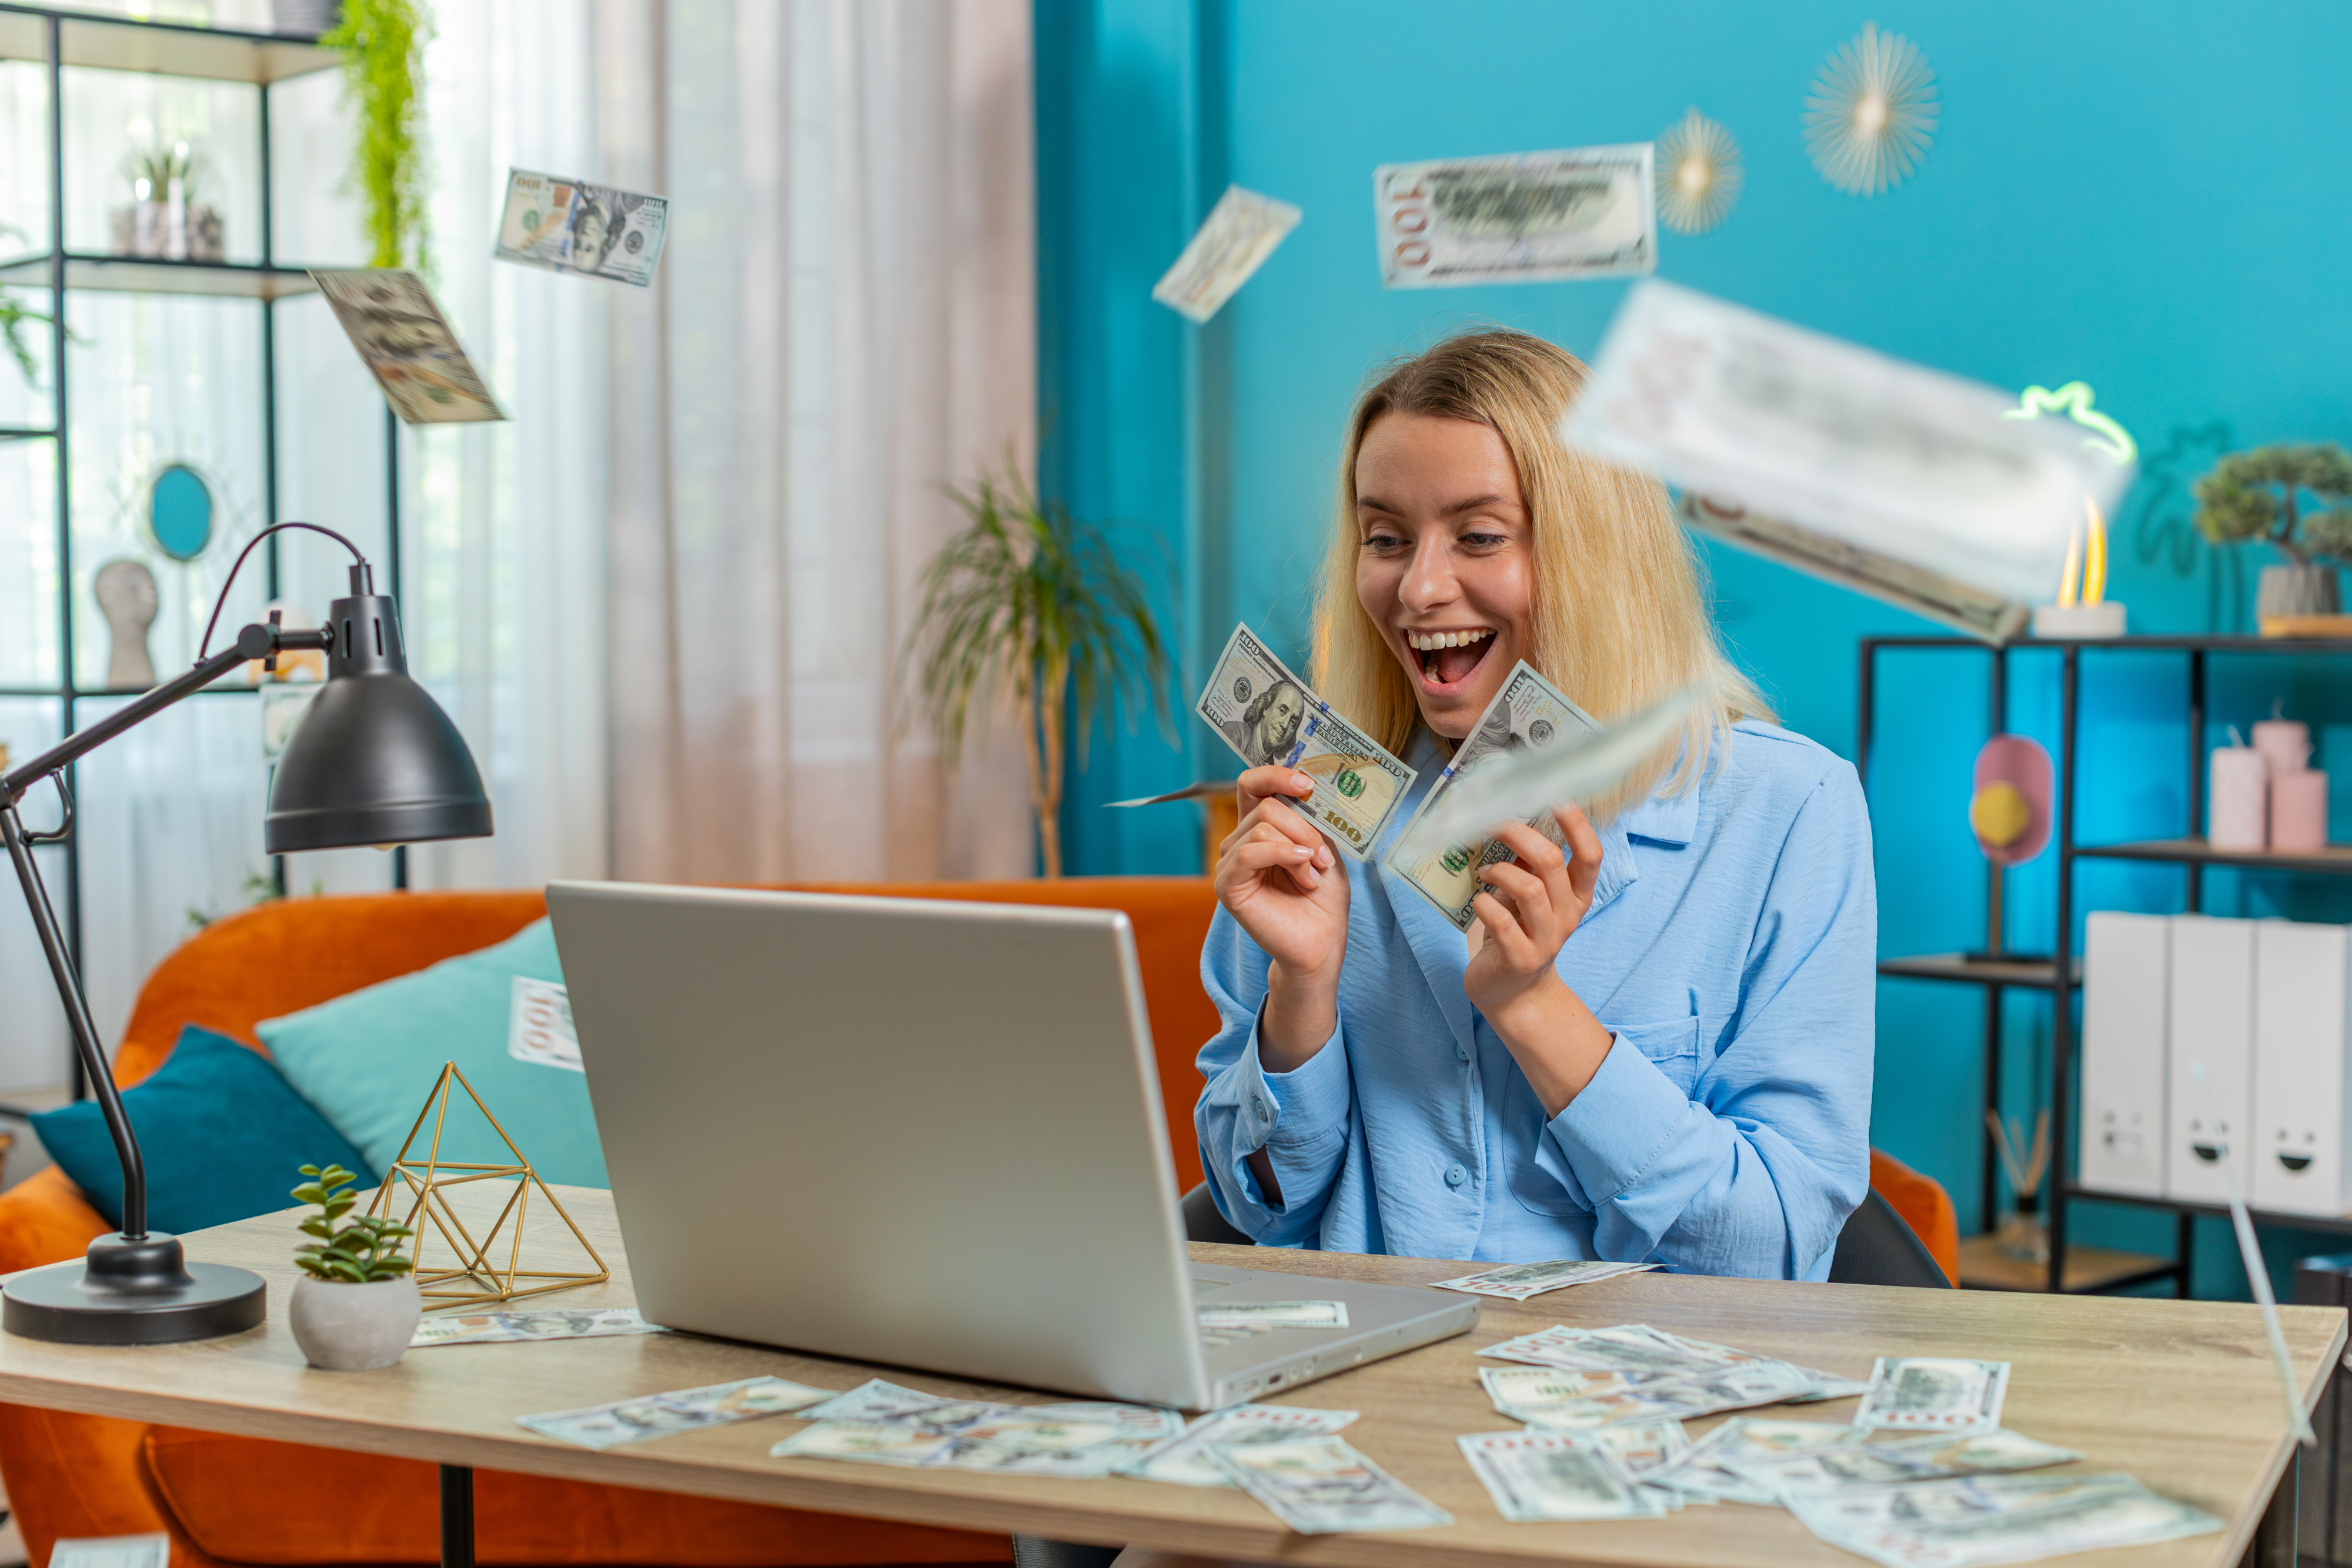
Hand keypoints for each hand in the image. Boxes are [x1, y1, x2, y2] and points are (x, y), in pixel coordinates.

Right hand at [1215, 767, 1348, 1067]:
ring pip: (1262, 828)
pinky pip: (1249, 852)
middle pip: (1267, 806)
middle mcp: (1241, 841)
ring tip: (1311, 877)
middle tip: (1322, 859)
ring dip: (1298, 850)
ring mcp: (1230, 862)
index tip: (1306, 784)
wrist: (1321, 942)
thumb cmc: (1323, 897)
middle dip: (1303, 829)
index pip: (1253, 785)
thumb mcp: (1323, 846)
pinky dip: (1282, 856)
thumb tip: (1301, 787)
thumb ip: (1307, 818)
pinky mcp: (1226, 885)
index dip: (1275, 775)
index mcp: (1261, 827)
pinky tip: (1302, 873)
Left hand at [1462, 804, 1612, 1113]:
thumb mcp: (1529, 896)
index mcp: (1577, 896)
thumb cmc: (1518, 932)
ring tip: (1486, 871)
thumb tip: (1513, 815)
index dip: (1576, 825)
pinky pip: (1501, 920)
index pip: (1591, 855)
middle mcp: (1568, 916)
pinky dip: (1484, 904)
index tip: (1556, 797)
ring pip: (1528, 889)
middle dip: (1518, 835)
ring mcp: (1546, 939)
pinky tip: (1479, 902)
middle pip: (1551, 864)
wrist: (1514, 993)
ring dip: (1500, 871)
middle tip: (1493, 823)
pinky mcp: (1520, 958)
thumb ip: (1529, 864)